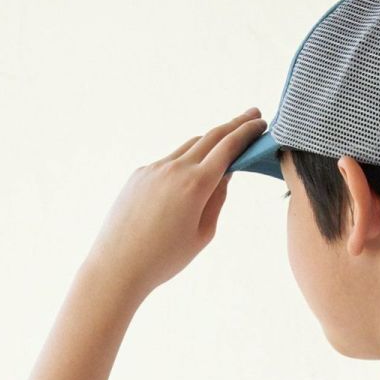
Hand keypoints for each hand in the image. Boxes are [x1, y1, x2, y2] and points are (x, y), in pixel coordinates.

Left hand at [83, 107, 267, 304]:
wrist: (118, 264)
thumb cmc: (164, 258)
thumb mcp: (202, 234)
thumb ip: (216, 200)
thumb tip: (224, 175)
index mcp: (195, 185)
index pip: (228, 148)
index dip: (247, 133)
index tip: (261, 124)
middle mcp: (175, 169)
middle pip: (210, 136)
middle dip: (233, 124)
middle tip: (252, 115)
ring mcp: (154, 168)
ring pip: (188, 147)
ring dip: (209, 141)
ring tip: (224, 142)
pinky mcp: (139, 174)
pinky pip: (169, 162)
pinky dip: (186, 161)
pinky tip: (192, 171)